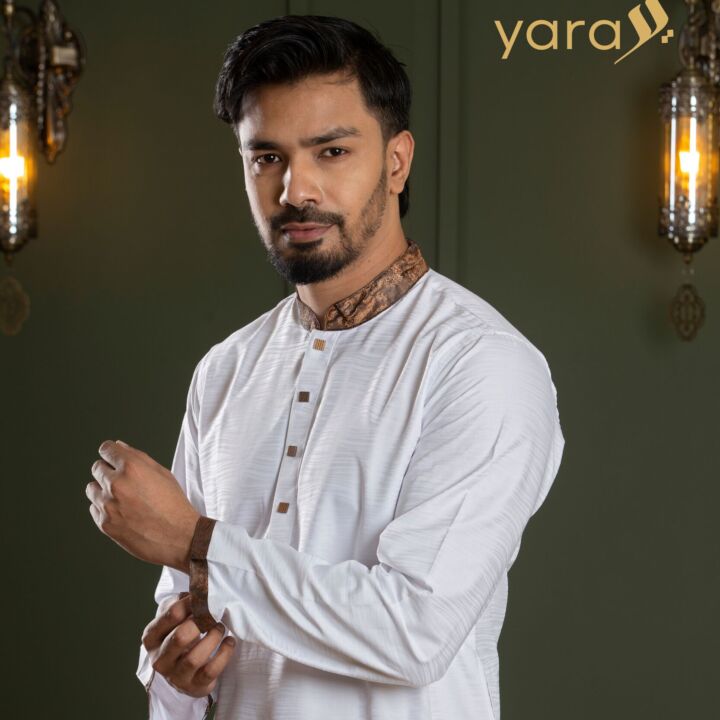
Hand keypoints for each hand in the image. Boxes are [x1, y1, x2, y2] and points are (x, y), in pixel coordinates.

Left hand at [86, 439, 200, 571]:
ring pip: (92, 489)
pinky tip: (122, 512)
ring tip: (123, 499)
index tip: (112, 457)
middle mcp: (116, 484)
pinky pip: (94, 508)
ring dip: (103, 490)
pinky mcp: (105, 524)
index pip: (106, 449)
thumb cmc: (174, 504)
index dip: (111, 452)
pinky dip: (104, 508)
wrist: (180, 537)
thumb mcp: (163, 474)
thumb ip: (138, 457)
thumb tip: (120, 447)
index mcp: (132, 467)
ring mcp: (108, 505)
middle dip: (108, 471)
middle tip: (123, 482)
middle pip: (97, 468)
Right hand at [142, 594, 235, 697]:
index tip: (203, 597)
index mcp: (151, 637)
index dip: (191, 603)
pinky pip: (211, 671)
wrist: (183, 667)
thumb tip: (196, 590)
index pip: (170, 615)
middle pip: (180, 637)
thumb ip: (179, 601)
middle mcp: (159, 659)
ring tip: (220, 627)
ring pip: (195, 658)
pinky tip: (229, 641)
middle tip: (212, 615)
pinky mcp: (194, 686)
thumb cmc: (179, 633)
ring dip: (213, 638)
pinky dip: (224, 654)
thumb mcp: (173, 615)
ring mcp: (175, 676)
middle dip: (201, 623)